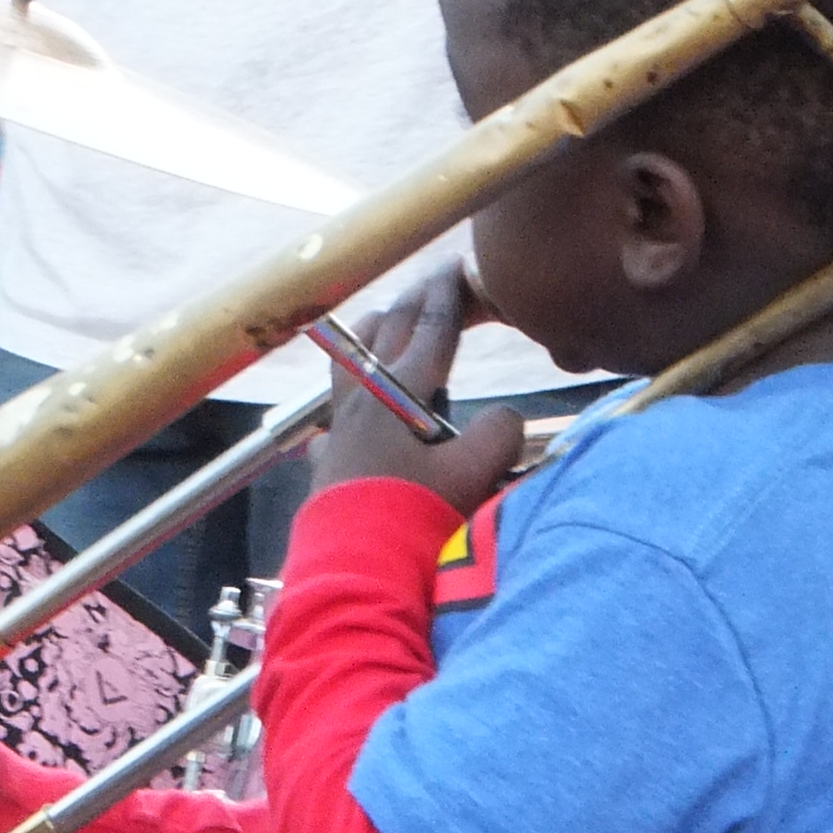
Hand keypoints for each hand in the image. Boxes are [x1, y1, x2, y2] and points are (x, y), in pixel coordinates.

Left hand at [305, 273, 523, 513]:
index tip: (456, 266)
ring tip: (385, 320)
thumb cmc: (416, 517)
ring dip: (372, 333)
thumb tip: (505, 418)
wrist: (357, 566)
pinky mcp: (327, 461)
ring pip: (350, 360)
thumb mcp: (476, 473)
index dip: (447, 295)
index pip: (430, 328)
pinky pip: (333, 414)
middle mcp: (364, 399)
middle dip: (413, 300)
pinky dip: (346, 398)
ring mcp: (339, 427)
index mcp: (401, 392)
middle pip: (389, 332)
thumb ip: (499, 434)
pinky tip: (347, 412)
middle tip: (431, 279)